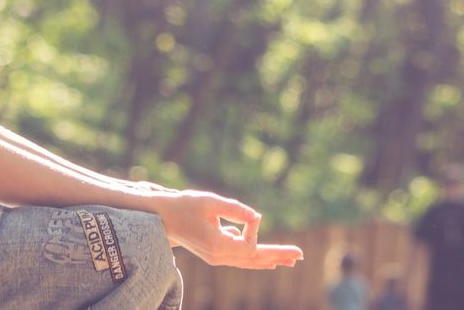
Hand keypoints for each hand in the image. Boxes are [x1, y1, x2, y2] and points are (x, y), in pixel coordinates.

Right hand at [151, 190, 302, 269]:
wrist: (162, 218)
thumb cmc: (185, 206)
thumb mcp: (210, 201)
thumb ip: (235, 209)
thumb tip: (258, 217)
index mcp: (217, 246)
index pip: (249, 246)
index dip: (255, 230)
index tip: (250, 215)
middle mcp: (218, 257)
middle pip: (254, 259)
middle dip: (278, 255)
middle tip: (301, 255)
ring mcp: (216, 258)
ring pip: (248, 262)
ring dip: (269, 258)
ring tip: (290, 260)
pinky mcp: (215, 254)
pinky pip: (241, 259)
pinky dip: (256, 258)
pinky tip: (270, 260)